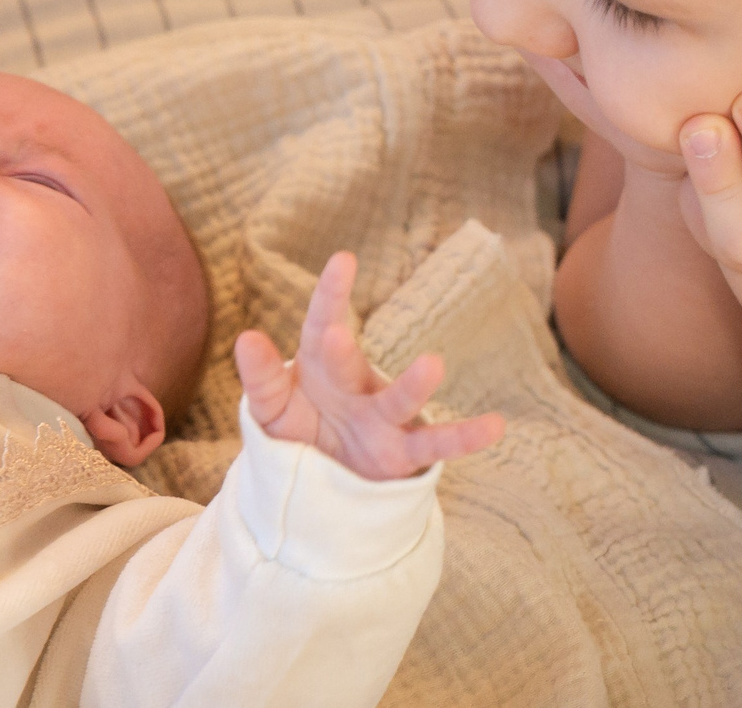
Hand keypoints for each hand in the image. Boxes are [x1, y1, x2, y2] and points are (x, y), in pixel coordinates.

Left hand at [233, 252, 506, 480]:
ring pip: (397, 401)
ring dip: (413, 385)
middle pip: (346, 365)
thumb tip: (247, 337)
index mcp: (320, 366)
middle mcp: (354, 385)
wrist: (324, 482)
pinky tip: (495, 425)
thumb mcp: (273, 409)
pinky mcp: (401, 453)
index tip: (344, 260)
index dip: (330, 296)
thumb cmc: (301, 430)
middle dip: (340, 351)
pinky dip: (465, 437)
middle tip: (333, 335)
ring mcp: (381, 417)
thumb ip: (262, 378)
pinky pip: (434, 445)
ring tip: (433, 364)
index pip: (319, 326)